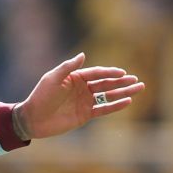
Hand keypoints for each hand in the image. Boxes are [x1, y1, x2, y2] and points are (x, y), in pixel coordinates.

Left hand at [13, 53, 144, 139]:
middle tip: (137, 80)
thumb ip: (68, 67)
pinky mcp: (85, 115)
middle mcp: (83, 88)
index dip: (110, 73)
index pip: (97, 73)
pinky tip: (128, 101)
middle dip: (122, 81)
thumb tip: (83, 54)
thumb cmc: (41, 96)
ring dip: (123, 92)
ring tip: (139, 88)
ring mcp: (85, 102)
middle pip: (106, 83)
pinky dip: (115, 106)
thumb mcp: (53, 78)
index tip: (123, 73)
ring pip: (108, 95)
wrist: (33, 118)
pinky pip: (103, 109)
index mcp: (76, 77)